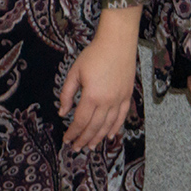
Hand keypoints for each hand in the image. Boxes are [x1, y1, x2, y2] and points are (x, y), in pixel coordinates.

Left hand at [60, 6, 141, 150]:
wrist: (117, 42)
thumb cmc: (94, 54)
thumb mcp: (75, 72)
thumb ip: (67, 94)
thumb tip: (62, 112)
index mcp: (91, 96)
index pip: (80, 121)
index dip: (72, 132)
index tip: (66, 139)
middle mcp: (107, 101)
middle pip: (94, 127)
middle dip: (83, 139)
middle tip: (76, 147)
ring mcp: (119, 99)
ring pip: (108, 125)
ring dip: (98, 138)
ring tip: (90, 146)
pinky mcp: (127, 95)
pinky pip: (122, 116)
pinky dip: (116, 128)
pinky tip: (110, 136)